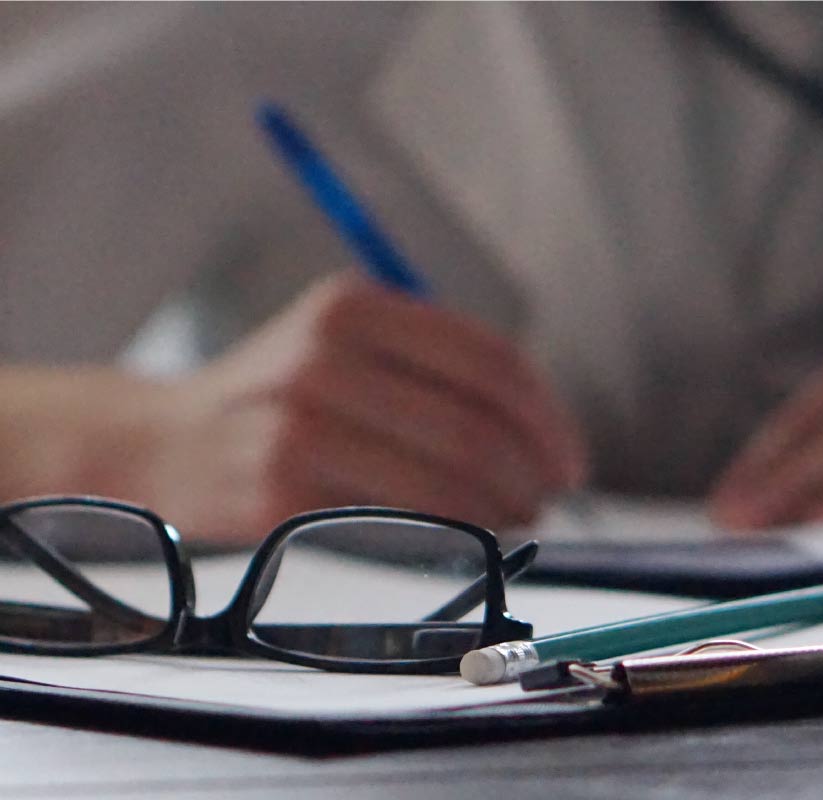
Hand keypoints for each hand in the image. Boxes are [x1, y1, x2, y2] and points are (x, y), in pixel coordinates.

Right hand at [137, 272, 586, 542]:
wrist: (161, 442)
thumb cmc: (276, 399)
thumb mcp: (343, 346)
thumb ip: (430, 368)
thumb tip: (539, 431)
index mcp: (353, 306)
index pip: (489, 361)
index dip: (547, 417)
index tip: (570, 458)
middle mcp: (324, 355)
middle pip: (475, 423)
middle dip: (533, 471)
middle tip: (550, 497)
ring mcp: (296, 422)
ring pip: (446, 475)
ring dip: (503, 507)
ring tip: (519, 518)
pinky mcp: (278, 489)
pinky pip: (398, 519)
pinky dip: (452, 532)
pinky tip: (468, 535)